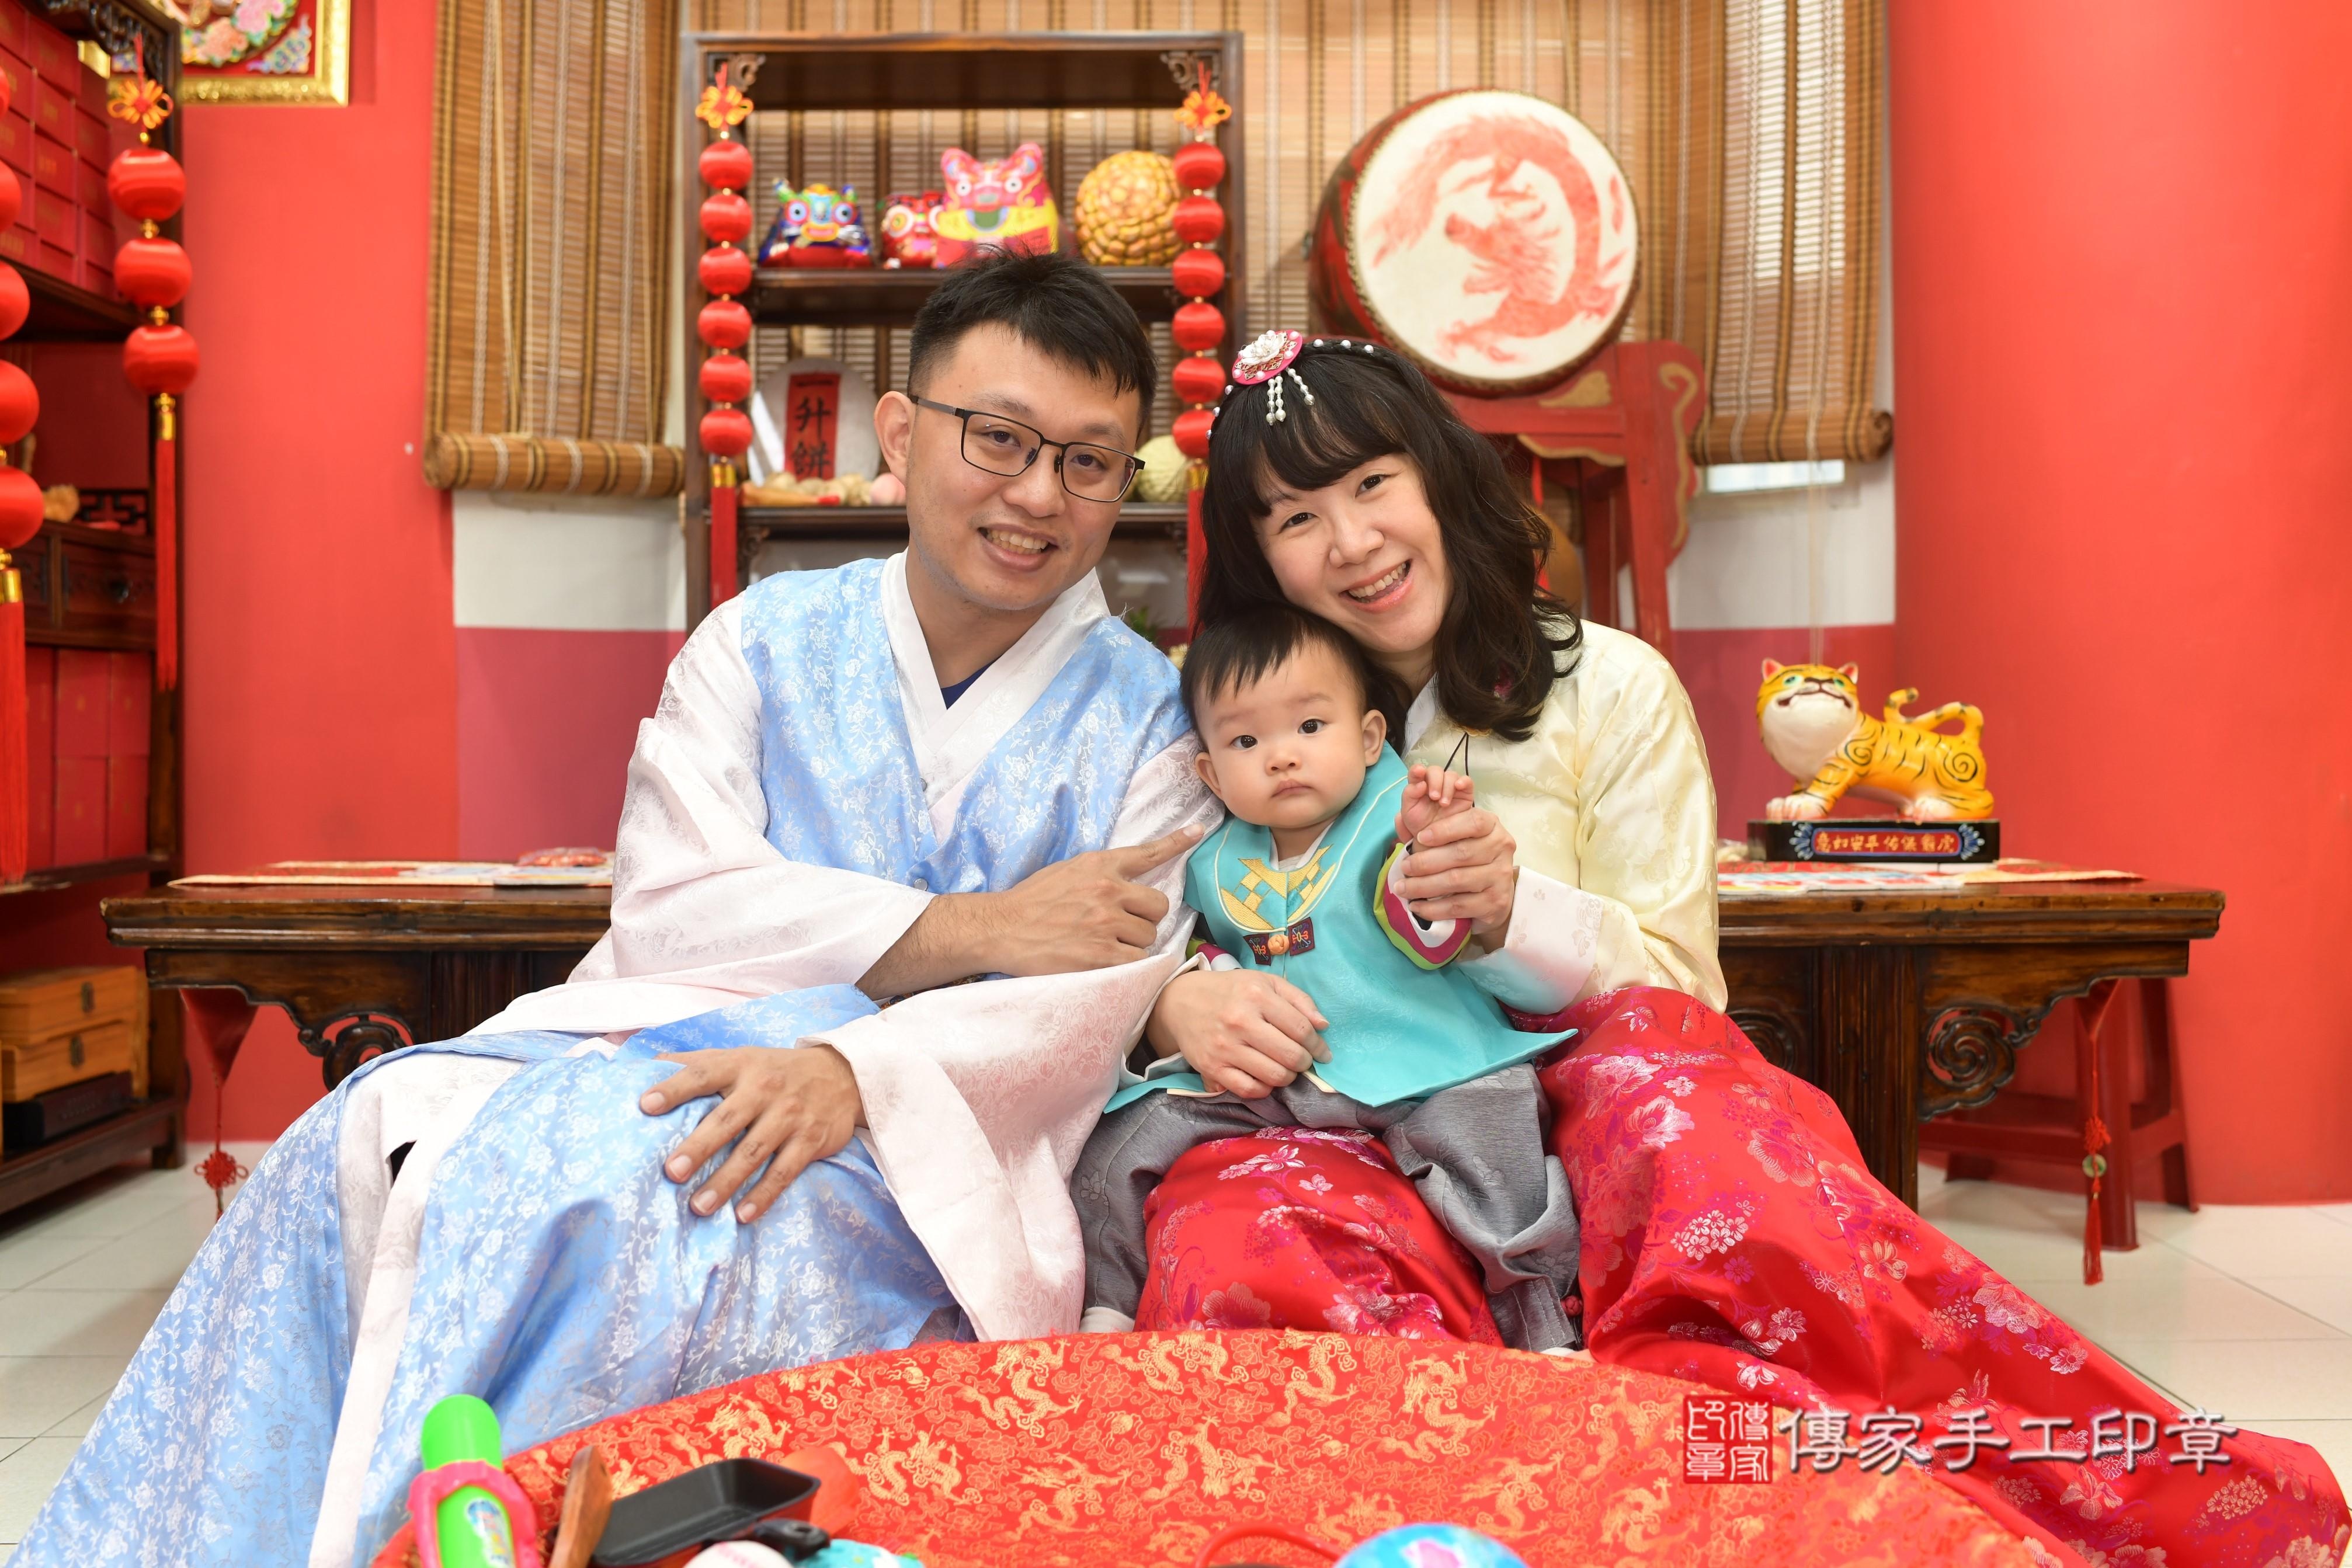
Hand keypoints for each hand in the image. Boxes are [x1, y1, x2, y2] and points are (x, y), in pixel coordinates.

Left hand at [639, 1044, 862, 1222]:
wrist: (842, 1074)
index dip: (674, 1088)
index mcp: (741, 1065)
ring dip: (726, 1181)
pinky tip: (743, 1215)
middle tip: (671, 1171)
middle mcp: (765, 1088)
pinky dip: (764, 1195)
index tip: (645, 1105)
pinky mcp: (811, 1140)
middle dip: (699, 1147)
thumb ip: (697, 1062)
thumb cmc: (775, 1070)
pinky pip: (784, 1172)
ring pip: (754, 1152)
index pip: (703, 1073)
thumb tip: (647, 1065)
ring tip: (699, 1207)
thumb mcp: (741, 1057)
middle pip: (727, 1120)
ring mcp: (790, 1115)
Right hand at [859, 825, 1202, 995]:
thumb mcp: (1067, 873)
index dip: (1176, 842)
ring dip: (1134, 945)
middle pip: (1158, 906)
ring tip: (1104, 946)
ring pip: (1149, 936)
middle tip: (1121, 928)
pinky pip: (1136, 961)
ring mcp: (1105, 922)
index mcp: (1099, 865)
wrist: (1000, 928)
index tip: (1198, 832)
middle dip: (1145, 919)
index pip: (1148, 852)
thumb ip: (1099, 875)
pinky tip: (1107, 964)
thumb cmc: (1031, 903)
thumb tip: (1125, 883)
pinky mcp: (1101, 954)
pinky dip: (1128, 966)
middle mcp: (1107, 889)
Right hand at [1145, 968, 1330, 1098]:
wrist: (1180, 1002)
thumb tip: (1323, 1026)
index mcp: (1257, 995)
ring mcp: (1225, 1047)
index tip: (1321, 1051)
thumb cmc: (1230, 991)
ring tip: (1284, 1067)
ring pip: (1274, 1076)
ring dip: (1287, 1076)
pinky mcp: (1212, 1068)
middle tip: (1301, 1059)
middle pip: (1291, 1056)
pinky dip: (1264, 1089)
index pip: (1301, 1029)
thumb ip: (1298, 999)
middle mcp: (1240, 1021)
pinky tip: (1264, 1077)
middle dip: (1304, 1062)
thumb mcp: (1264, 983)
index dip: (1318, 1044)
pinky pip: (1249, 1090)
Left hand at [1394, 805, 1518, 936]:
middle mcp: (1501, 848)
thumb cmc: (1465, 860)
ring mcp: (1500, 876)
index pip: (1473, 822)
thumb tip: (1397, 819)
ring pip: (1457, 880)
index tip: (1420, 837)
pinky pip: (1458, 905)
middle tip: (1404, 868)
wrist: (1492, 895)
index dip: (1445, 829)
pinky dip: (1433, 908)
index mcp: (1491, 826)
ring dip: (1424, 886)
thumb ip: (1426, 829)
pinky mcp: (1495, 903)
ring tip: (1402, 889)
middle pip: (1461, 853)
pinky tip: (1416, 907)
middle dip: (1426, 862)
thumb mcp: (1451, 838)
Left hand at [1395, 766, 1475, 844]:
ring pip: (1450, 775)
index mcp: (1419, 786)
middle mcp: (1435, 784)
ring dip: (1447, 786)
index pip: (1417, 772)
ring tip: (1444, 804)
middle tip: (1434, 797)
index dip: (1418, 770)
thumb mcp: (1409, 812)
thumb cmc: (1420, 827)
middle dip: (1434, 781)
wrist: (1435, 843)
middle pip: (1435, 771)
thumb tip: (1420, 783)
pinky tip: (1459, 786)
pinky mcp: (1464, 793)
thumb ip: (1409, 795)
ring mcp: (1450, 787)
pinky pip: (1467, 782)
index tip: (1419, 772)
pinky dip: (1463, 781)